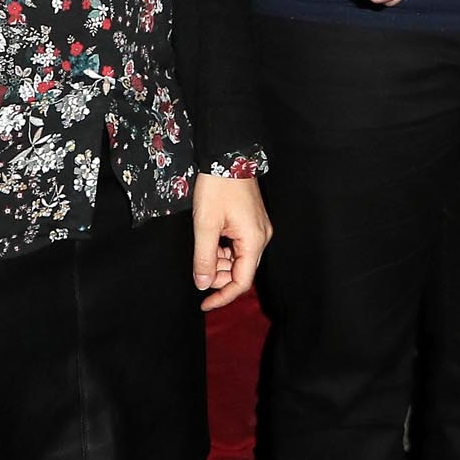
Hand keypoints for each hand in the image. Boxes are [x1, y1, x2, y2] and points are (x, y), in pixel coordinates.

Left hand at [191, 174, 270, 310]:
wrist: (228, 155)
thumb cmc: (217, 187)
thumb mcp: (205, 225)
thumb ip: (204, 258)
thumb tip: (203, 284)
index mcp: (254, 241)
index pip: (241, 281)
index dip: (222, 296)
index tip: (204, 304)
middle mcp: (261, 237)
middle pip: (241, 271)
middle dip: (219, 277)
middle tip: (198, 271)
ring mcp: (259, 228)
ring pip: (239, 258)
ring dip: (220, 263)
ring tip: (201, 252)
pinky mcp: (252, 221)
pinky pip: (239, 245)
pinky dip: (224, 250)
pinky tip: (210, 242)